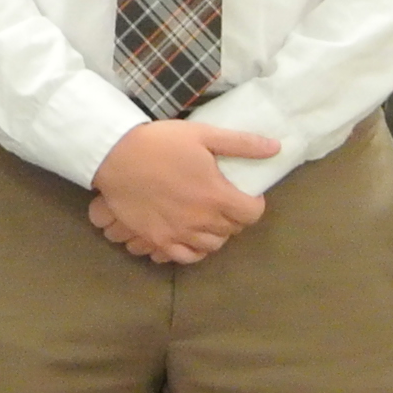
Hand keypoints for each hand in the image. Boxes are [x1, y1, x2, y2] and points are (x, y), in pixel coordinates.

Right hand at [86, 120, 278, 264]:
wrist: (116, 156)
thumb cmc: (161, 143)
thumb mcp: (203, 135)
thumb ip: (241, 144)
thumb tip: (276, 148)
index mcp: (216, 195)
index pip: (252, 214)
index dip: (254, 204)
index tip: (247, 194)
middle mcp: (201, 220)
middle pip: (233, 230)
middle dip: (235, 216)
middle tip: (225, 200)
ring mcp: (179, 233)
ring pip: (212, 245)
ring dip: (217, 233)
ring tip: (209, 217)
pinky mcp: (159, 240)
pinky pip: (186, 257)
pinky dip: (195, 250)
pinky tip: (192, 237)